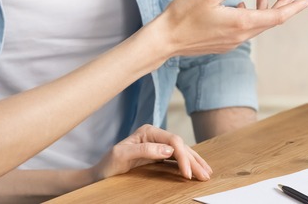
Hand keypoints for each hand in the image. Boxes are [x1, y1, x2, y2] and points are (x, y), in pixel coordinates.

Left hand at [90, 125, 211, 181]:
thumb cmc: (108, 164)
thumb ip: (144, 150)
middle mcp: (155, 135)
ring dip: (195, 162)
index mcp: (148, 132)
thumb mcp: (122, 155)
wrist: (100, 173)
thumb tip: (169, 150)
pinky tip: (196, 169)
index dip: (183, 156)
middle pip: (181, 146)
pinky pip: (177, 158)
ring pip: (182, 151)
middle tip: (205, 176)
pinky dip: (188, 164)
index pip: (173, 141)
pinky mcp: (159, 154)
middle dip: (194, 161)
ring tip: (207, 173)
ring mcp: (158, 144)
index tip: (187, 174)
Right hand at [157, 0, 307, 56]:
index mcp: (241, 23)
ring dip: (264, 10)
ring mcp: (232, 42)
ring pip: (257, 25)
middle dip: (282, 6)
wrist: (164, 40)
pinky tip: (241, 5)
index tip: (307, 0)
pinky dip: (250, 15)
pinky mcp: (223, 44)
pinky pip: (245, 29)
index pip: (277, 17)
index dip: (294, 8)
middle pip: (270, 22)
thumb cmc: (183, 15)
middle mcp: (240, 36)